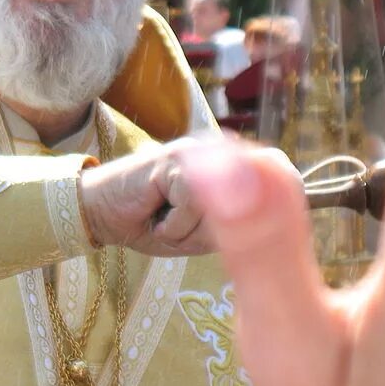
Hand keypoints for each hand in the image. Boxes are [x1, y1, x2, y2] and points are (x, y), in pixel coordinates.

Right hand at [78, 136, 292, 255]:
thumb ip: (244, 227)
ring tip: (169, 220)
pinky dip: (174, 226)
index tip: (215, 229)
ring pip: (223, 211)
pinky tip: (153, 213)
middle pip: (256, 205)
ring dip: (193, 232)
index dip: (260, 219)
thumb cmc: (156, 225)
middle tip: (187, 227)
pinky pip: (193, 207)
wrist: (102, 215)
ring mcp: (202, 151)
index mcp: (240, 164)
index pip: (282, 179)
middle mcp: (225, 150)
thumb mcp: (209, 236)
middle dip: (220, 233)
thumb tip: (273, 199)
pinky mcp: (176, 159)